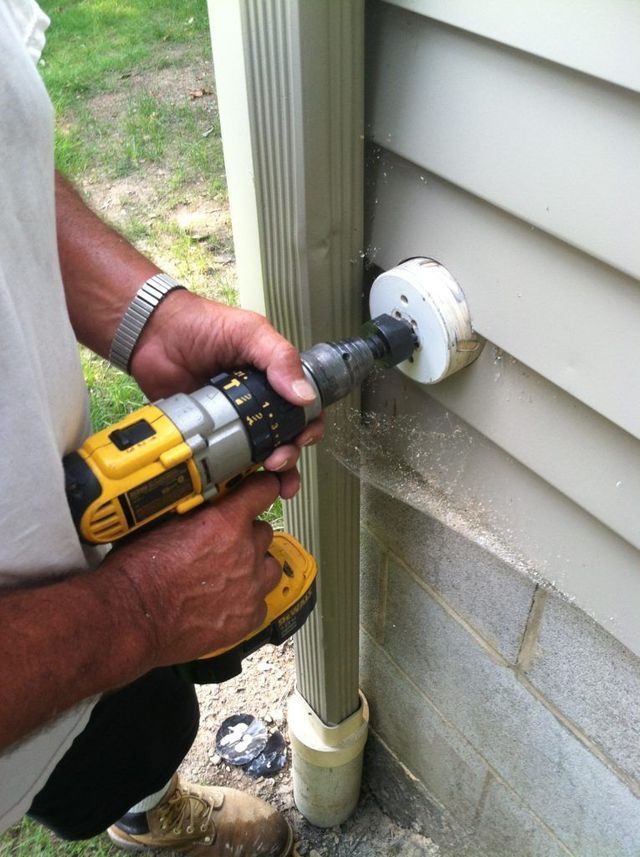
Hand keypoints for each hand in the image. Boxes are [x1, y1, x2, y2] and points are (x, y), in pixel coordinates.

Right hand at [107, 472, 284, 664]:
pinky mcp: (248, 618)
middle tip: (224, 545)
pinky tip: (226, 602)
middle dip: (247, 535)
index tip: (260, 490)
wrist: (131, 617)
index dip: (262, 489)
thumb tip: (206, 504)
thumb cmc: (139, 572)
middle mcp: (246, 553)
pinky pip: (261, 602)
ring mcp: (251, 588)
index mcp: (226, 523)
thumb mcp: (165, 522)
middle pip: (263, 532)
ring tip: (230, 574)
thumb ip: (197, 511)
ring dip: (255, 567)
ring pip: (270, 567)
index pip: (264, 491)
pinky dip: (248, 600)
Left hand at [129, 291, 324, 497]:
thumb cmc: (201, 324)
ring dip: (272, 469)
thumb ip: (279, 358)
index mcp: (272, 378)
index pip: (303, 408)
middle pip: (286, 437)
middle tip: (279, 459)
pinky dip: (237, 472)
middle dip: (291, 453)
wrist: (153, 335)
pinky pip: (227, 458)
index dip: (309, 426)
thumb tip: (304, 395)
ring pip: (261, 453)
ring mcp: (233, 420)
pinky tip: (241, 478)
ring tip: (270, 474)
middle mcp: (257, 402)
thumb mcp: (249, 332)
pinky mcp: (209, 433)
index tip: (304, 436)